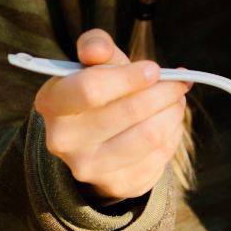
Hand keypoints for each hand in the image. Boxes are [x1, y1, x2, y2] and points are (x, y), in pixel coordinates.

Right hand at [34, 29, 191, 202]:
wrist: (95, 141)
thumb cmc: (99, 91)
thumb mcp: (93, 63)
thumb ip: (95, 46)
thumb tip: (97, 50)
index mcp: (52, 102)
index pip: (92, 89)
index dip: (130, 77)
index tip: (154, 69)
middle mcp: (63, 140)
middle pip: (130, 112)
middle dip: (164, 92)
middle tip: (178, 83)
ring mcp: (89, 168)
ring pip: (151, 135)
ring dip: (174, 112)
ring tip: (176, 100)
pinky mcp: (119, 185)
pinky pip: (161, 155)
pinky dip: (173, 133)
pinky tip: (168, 123)